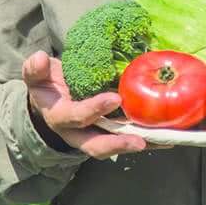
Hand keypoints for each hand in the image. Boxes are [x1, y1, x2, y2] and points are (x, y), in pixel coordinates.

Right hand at [22, 51, 155, 158]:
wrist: (51, 103)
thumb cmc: (48, 87)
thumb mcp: (37, 77)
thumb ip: (35, 69)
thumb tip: (39, 58)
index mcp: (60, 117)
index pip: (76, 117)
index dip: (93, 110)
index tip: (114, 98)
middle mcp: (78, 133)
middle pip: (96, 146)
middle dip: (118, 145)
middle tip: (140, 141)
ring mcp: (96, 136)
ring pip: (117, 146)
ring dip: (141, 144)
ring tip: (165, 139)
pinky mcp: (111, 135)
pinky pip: (130, 139)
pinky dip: (150, 140)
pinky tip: (170, 136)